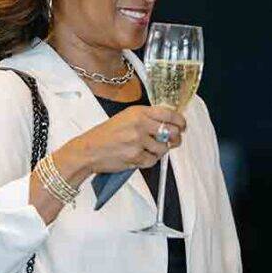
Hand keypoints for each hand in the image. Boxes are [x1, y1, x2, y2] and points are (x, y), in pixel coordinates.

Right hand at [57, 106, 186, 175]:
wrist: (88, 150)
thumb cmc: (106, 134)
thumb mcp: (126, 117)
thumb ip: (146, 118)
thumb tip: (169, 123)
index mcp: (138, 112)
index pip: (168, 113)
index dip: (180, 121)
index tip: (182, 126)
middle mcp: (140, 124)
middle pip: (171, 131)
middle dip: (175, 138)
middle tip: (173, 140)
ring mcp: (138, 141)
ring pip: (163, 148)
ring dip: (160, 151)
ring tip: (148, 149)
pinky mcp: (135, 157)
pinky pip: (153, 160)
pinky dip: (150, 160)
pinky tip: (140, 156)